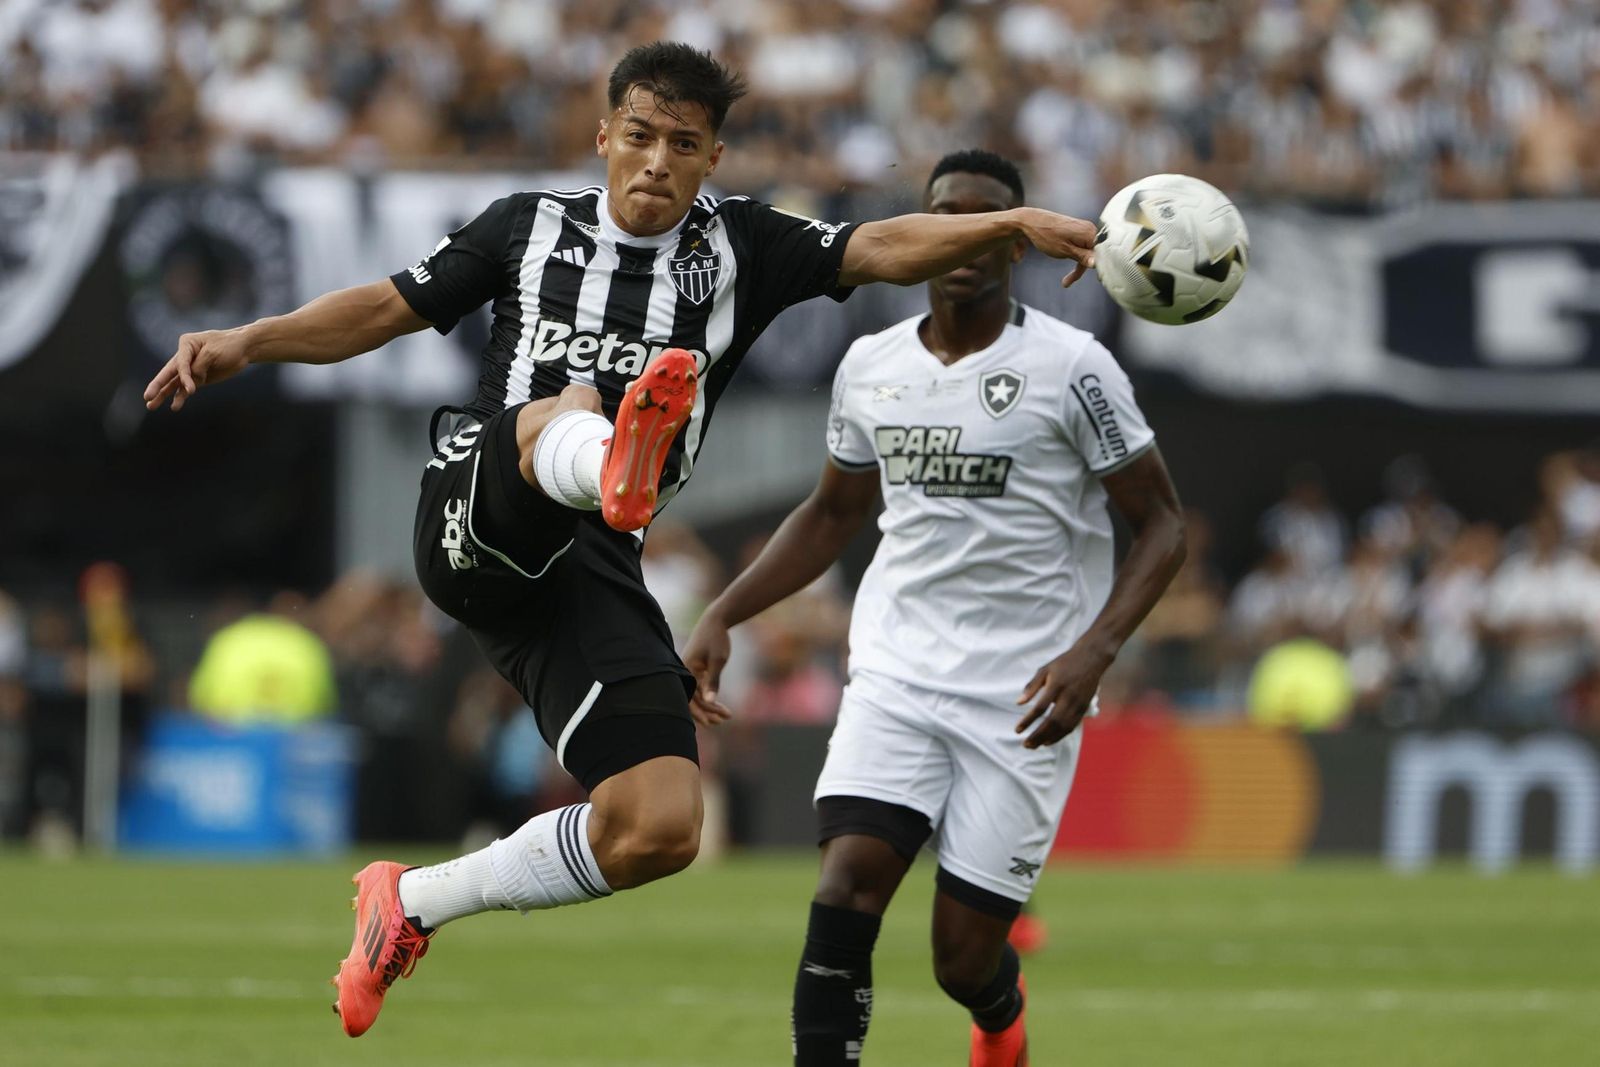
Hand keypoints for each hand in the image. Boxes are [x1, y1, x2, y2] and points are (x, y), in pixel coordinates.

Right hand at [144, 328, 251, 411]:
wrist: (244, 348)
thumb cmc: (229, 345)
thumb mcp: (214, 353)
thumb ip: (199, 367)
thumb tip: (189, 383)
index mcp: (186, 344)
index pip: (180, 363)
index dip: (184, 377)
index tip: (192, 390)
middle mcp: (184, 356)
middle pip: (168, 372)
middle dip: (157, 385)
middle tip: (147, 397)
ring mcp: (190, 369)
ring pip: (173, 383)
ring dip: (163, 395)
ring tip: (151, 406)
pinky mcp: (198, 378)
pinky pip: (185, 389)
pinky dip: (180, 397)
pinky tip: (174, 406)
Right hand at [683, 609, 733, 726]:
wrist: (716, 620)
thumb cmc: (716, 638)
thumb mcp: (718, 660)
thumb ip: (713, 681)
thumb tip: (710, 701)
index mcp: (686, 669)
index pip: (689, 697)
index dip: (699, 712)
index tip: (711, 722)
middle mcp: (685, 672)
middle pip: (693, 699)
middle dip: (707, 712)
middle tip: (722, 721)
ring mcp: (690, 671)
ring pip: (698, 695)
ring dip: (710, 706)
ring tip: (725, 716)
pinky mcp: (696, 670)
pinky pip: (700, 688)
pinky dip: (710, 696)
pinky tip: (719, 706)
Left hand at [1014, 208, 1098, 288]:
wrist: (1031, 221)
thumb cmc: (1046, 235)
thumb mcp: (1064, 250)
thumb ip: (1082, 257)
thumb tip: (1097, 263)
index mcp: (1089, 233)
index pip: (1101, 254)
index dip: (1098, 268)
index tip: (1093, 280)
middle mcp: (1089, 229)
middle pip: (1094, 253)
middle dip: (1083, 269)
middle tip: (1067, 283)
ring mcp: (1083, 229)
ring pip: (1087, 252)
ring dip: (1078, 266)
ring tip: (1065, 281)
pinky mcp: (1077, 230)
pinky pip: (1081, 247)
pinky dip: (1076, 257)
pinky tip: (1067, 266)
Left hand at [1014, 640, 1115, 748]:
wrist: (1092, 659)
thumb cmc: (1065, 664)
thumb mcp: (1045, 669)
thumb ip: (1032, 686)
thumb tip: (1018, 703)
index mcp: (1057, 685)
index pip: (1040, 708)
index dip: (1028, 721)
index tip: (1017, 730)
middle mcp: (1069, 696)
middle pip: (1052, 722)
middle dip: (1038, 735)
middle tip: (1025, 744)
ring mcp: (1078, 703)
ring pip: (1063, 727)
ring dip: (1048, 738)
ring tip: (1035, 745)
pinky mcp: (1084, 708)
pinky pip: (1072, 726)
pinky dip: (1060, 736)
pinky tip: (1049, 740)